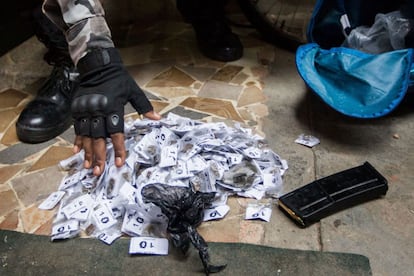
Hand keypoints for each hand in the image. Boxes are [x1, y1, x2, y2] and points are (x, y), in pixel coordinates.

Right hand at [71, 48, 160, 175]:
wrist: (97, 65)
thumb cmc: (119, 79)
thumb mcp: (133, 91)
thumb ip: (145, 107)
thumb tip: (158, 119)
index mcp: (113, 107)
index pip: (116, 132)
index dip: (119, 148)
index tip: (120, 162)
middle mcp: (98, 110)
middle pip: (99, 138)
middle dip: (99, 156)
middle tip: (99, 171)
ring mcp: (85, 110)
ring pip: (86, 135)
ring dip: (87, 152)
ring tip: (88, 166)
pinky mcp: (77, 108)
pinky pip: (77, 127)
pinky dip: (78, 139)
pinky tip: (77, 151)